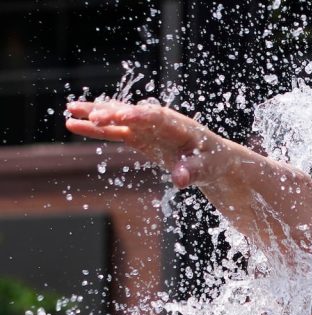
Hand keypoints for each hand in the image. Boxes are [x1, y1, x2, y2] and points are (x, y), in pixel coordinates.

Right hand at [66, 101, 234, 187]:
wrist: (214, 159)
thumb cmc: (213, 161)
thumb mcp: (207, 168)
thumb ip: (192, 172)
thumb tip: (180, 180)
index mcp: (179, 126)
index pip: (157, 118)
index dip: (140, 116)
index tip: (122, 115)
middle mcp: (160, 122)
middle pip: (133, 114)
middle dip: (114, 113)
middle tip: (92, 114)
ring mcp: (148, 128)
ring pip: (119, 118)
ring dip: (96, 114)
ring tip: (71, 110)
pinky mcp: (140, 137)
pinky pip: (115, 131)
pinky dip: (96, 128)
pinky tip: (74, 124)